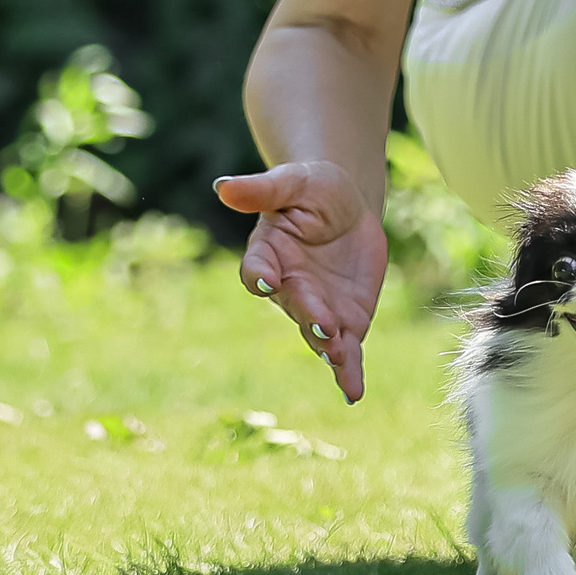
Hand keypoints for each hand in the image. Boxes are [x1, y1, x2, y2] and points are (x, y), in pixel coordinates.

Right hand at [213, 161, 389, 403]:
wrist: (347, 206)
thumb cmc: (312, 189)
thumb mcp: (293, 181)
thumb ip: (261, 189)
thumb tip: (223, 187)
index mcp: (268, 254)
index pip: (257, 269)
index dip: (260, 275)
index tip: (267, 280)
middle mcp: (287, 287)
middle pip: (294, 305)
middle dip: (309, 315)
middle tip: (324, 326)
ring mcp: (317, 308)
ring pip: (319, 333)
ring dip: (328, 346)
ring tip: (338, 356)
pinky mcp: (345, 321)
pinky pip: (346, 350)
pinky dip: (349, 372)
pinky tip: (352, 392)